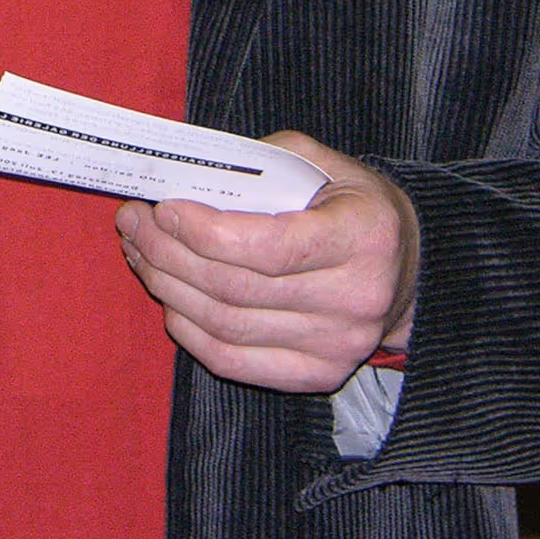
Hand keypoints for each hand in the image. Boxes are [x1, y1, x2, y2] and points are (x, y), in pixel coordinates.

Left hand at [115, 131, 417, 392]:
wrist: (407, 270)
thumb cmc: (354, 206)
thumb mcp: (324, 164)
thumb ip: (259, 162)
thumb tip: (186, 173)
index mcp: (361, 238)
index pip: (268, 246)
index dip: (204, 231)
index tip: (162, 206)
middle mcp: (353, 300)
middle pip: (235, 287)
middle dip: (168, 252)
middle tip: (133, 221)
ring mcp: (336, 347)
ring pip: (226, 324)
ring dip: (168, 287)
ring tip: (140, 251)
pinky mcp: (317, 376)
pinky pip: (234, 361)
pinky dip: (189, 331)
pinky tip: (167, 297)